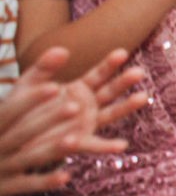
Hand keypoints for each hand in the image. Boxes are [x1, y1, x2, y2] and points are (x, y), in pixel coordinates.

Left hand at [0, 48, 145, 195]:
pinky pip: (94, 145)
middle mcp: (87, 105)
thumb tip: (63, 49)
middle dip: (124, 82)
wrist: (12, 137)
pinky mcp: (77, 143)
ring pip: (110, 114)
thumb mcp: (29, 85)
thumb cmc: (21, 109)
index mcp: (78, 89)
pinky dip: (107, 146)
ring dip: (126, 107)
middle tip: (139, 72)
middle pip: (110, 92)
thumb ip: (44, 67)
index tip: (122, 52)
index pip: (98, 74)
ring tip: (142, 97)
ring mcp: (86, 124)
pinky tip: (121, 146)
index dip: (110, 64)